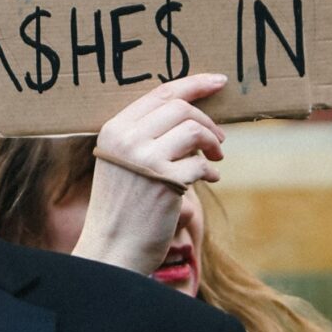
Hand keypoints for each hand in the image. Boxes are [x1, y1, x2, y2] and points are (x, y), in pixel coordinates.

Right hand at [73, 75, 225, 275]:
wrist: (113, 249)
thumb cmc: (123, 207)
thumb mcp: (124, 163)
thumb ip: (146, 136)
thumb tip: (191, 113)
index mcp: (114, 130)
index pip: (160, 93)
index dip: (194, 84)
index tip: (219, 81)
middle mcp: (126, 140)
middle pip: (181, 108)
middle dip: (207, 122)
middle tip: (218, 141)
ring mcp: (144, 160)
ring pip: (194, 131)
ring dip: (212, 144)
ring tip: (215, 160)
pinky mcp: (164, 182)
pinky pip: (200, 164)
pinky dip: (210, 171)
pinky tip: (211, 180)